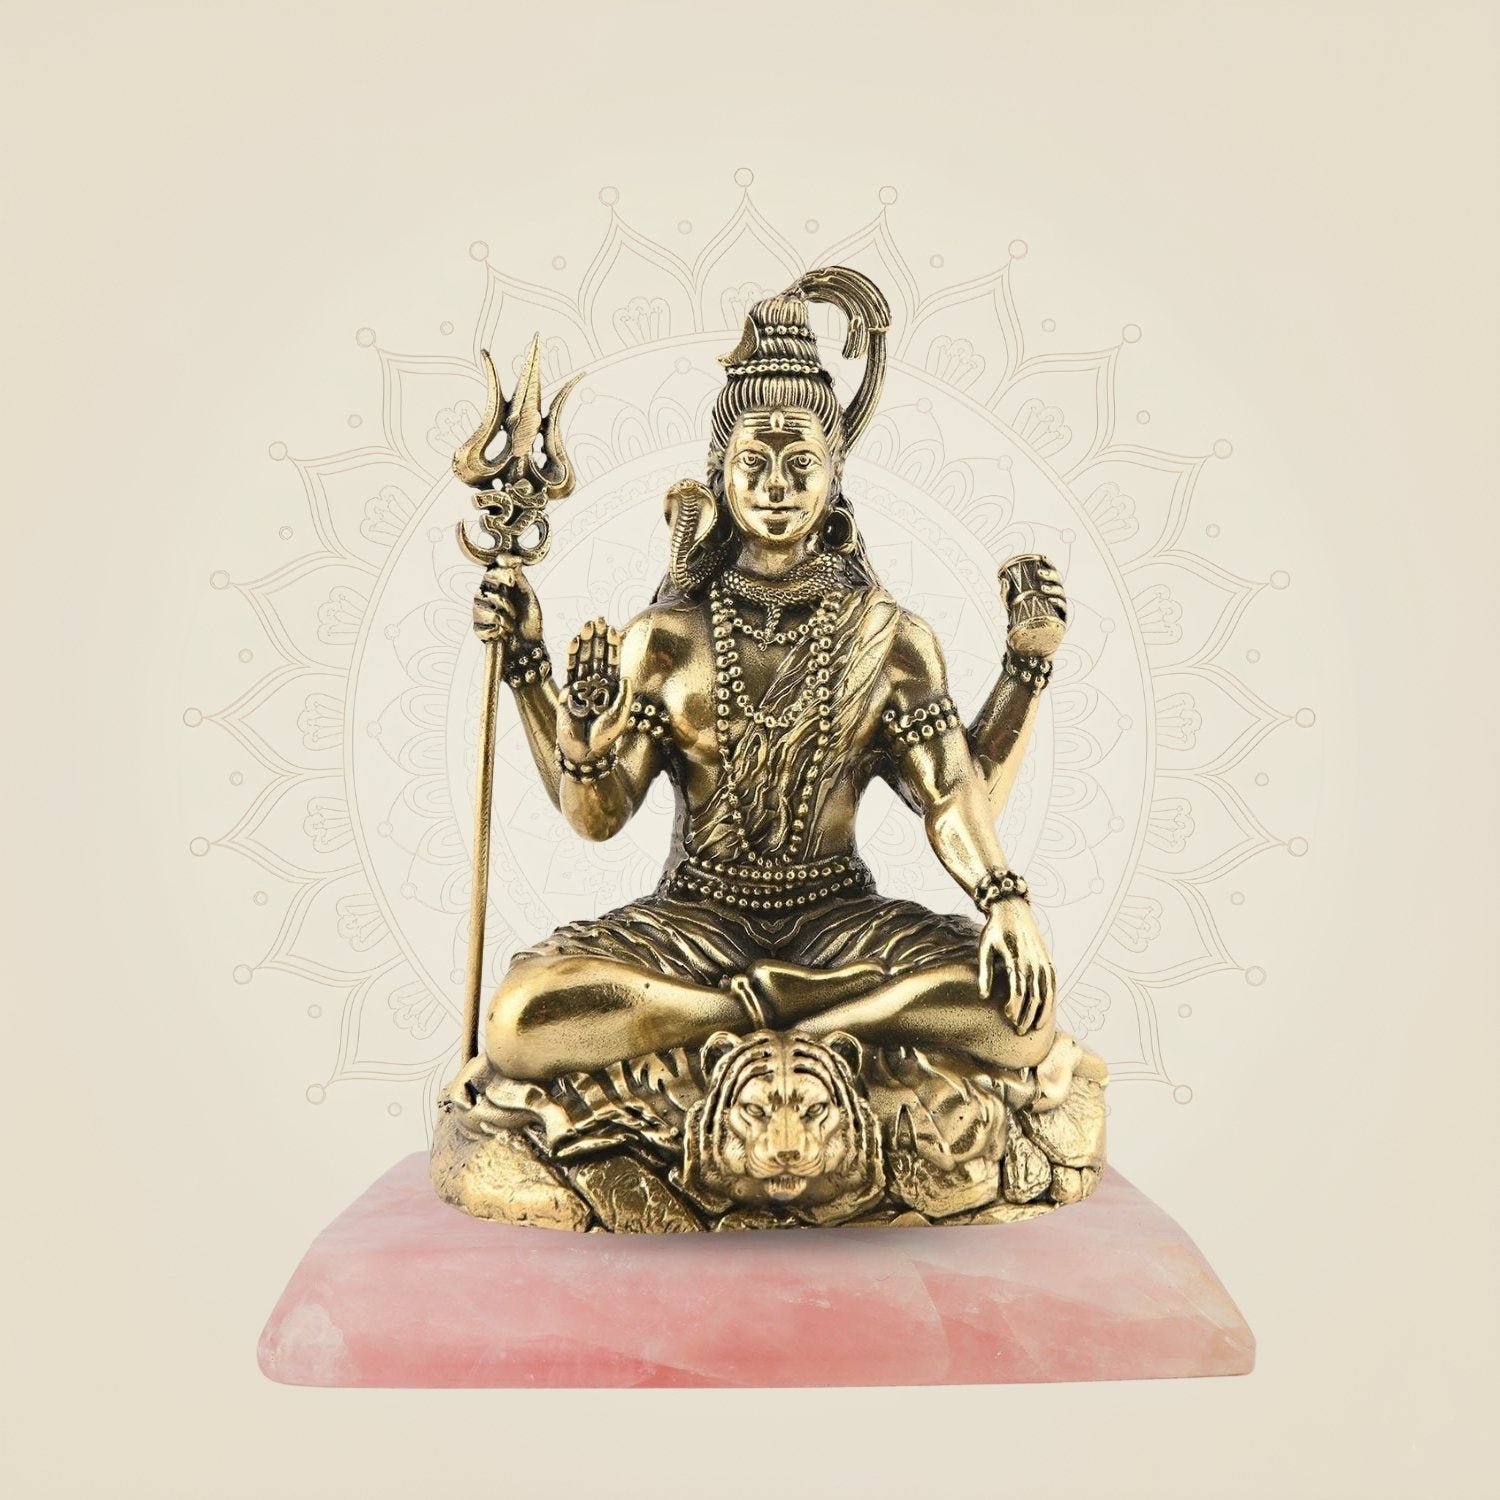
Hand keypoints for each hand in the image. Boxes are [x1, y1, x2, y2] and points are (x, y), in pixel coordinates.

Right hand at [473, 558, 543, 644]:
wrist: (531, 643)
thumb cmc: (529, 617)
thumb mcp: (526, 593)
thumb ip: (517, 574)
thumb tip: (512, 556)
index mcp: (496, 586)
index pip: (490, 572)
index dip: (500, 574)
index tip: (511, 580)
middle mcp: (485, 596)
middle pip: (483, 589)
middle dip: (504, 601)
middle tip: (515, 610)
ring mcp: (480, 613)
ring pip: (483, 608)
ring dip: (504, 618)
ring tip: (511, 624)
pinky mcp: (479, 629)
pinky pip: (482, 626)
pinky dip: (497, 631)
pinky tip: (503, 633)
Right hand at [556, 617, 632, 762]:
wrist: (584, 752)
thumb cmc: (604, 737)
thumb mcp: (620, 716)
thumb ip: (624, 697)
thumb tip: (626, 677)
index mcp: (611, 688)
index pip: (612, 662)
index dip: (612, 646)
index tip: (612, 628)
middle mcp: (597, 685)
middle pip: (598, 656)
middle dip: (598, 638)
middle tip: (598, 619)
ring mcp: (582, 687)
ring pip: (584, 660)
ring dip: (586, 642)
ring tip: (587, 624)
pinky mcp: (569, 692)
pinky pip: (570, 670)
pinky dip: (572, 655)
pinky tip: (575, 641)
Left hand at [977, 898, 1054, 1034]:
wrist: (1012, 908)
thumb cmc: (994, 929)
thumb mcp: (985, 947)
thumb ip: (985, 972)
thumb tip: (984, 996)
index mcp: (1016, 957)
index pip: (1018, 988)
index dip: (1015, 1006)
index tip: (1008, 1020)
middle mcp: (1033, 961)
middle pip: (1033, 994)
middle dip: (1027, 1015)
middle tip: (1019, 1032)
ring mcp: (1043, 960)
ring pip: (1047, 992)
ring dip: (1042, 1012)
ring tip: (1035, 1028)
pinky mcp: (1047, 960)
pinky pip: (1052, 984)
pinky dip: (1051, 1000)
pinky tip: (1047, 1012)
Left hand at [998, 555, 1067, 658]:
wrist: (1028, 644)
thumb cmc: (1021, 620)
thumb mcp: (1011, 605)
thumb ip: (1006, 593)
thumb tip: (1002, 580)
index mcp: (1047, 589)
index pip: (1050, 574)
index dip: (1049, 565)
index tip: (1043, 558)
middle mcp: (1055, 597)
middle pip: (1057, 581)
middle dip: (1050, 575)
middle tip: (1039, 574)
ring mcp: (1059, 608)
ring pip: (1060, 594)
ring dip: (1053, 588)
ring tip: (1043, 587)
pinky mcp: (1060, 620)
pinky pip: (1061, 609)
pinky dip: (1057, 602)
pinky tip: (1051, 599)